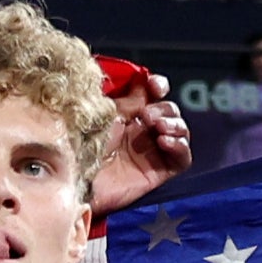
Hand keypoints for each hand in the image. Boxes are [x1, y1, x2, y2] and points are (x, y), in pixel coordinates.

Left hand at [94, 81, 198, 210]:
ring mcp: (150, 152)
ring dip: (175, 124)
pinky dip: (180, 146)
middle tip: (147, 116)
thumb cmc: (83, 145)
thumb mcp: (108, 114)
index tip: (154, 85)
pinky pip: (182, 158)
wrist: (78, 177)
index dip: (159, 86)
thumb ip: (131, 100)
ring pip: (180, 132)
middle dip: (164, 109)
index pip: (154, 95)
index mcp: (127, 116)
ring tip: (159, 128)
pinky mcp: (158, 172)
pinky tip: (164, 141)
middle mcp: (141, 133)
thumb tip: (146, 85)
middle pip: (170, 112)